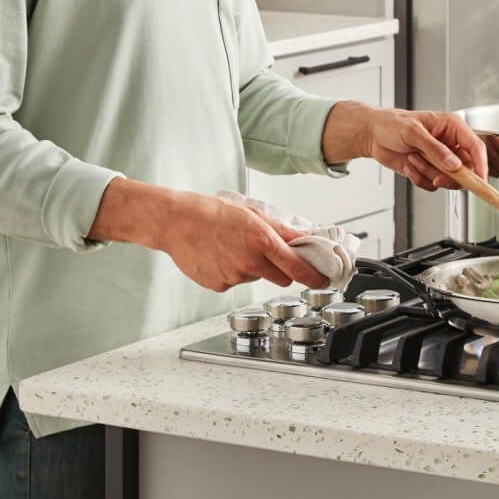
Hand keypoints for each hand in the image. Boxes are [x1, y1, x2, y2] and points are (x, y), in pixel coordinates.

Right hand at [152, 192, 328, 292]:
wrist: (176, 222)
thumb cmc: (211, 212)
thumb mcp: (251, 213)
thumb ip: (281, 229)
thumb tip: (304, 237)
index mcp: (261, 241)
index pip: (297, 267)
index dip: (313, 277)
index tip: (322, 280)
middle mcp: (249, 263)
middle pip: (281, 278)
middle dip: (280, 269)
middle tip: (266, 252)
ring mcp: (233, 277)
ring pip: (255, 278)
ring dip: (252, 267)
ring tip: (231, 247)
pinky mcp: (218, 286)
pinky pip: (234, 282)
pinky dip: (232, 272)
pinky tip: (219, 256)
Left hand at [327, 105, 488, 191]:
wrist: (373, 135)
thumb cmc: (391, 124)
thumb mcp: (413, 132)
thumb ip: (435, 149)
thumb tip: (453, 164)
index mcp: (452, 128)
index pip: (475, 147)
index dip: (481, 165)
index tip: (480, 180)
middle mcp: (449, 144)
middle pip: (466, 169)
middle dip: (449, 176)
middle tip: (437, 176)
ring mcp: (439, 159)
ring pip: (447, 179)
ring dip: (427, 173)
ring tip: (413, 159)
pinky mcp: (429, 170)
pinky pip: (432, 184)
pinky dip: (419, 178)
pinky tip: (409, 165)